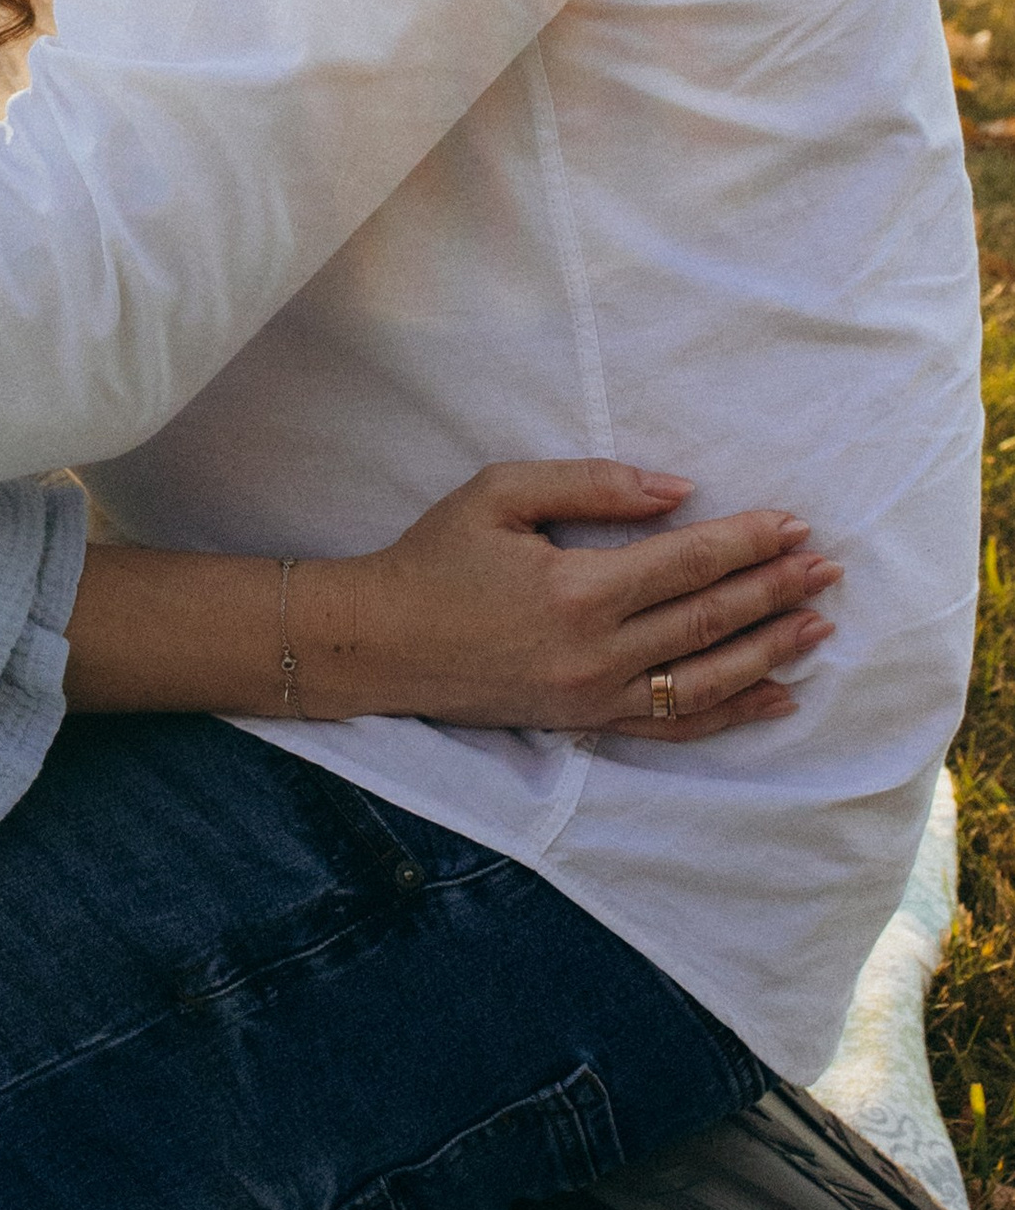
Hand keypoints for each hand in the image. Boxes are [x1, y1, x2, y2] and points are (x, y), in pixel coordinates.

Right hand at [315, 459, 839, 738]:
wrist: (380, 642)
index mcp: (578, 587)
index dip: (747, 541)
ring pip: (706, 677)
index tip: (793, 524)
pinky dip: (733, 712)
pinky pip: (676, 723)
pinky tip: (778, 696)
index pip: (688, 562)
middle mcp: (597, 650)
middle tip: (829, 570)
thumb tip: (679, 491)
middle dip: (776, 591)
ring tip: (821, 626)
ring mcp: (595, 695)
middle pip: (710, 620)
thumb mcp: (499, 494)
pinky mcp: (586, 722)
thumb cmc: (435, 557)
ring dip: (772, 651)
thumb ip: (592, 485)